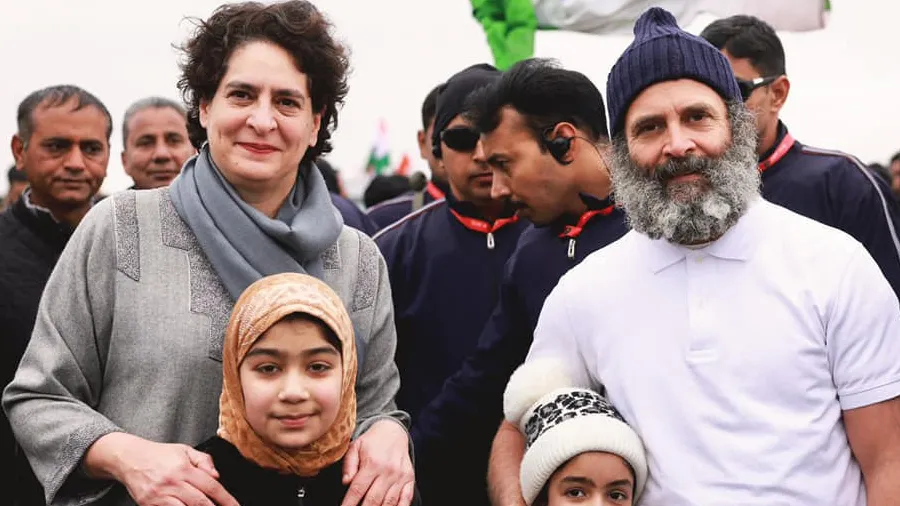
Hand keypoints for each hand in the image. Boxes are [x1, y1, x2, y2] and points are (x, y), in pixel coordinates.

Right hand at [91, 433, 238, 505]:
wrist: (129, 458)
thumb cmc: (159, 455)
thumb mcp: (185, 450)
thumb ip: (204, 461)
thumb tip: (217, 476)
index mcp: (184, 468)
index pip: (211, 486)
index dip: (226, 499)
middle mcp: (172, 482)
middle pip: (199, 502)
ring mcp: (160, 495)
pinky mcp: (149, 504)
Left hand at [341, 419, 414, 505]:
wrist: (393, 431)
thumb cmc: (371, 441)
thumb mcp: (355, 447)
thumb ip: (349, 465)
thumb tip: (346, 482)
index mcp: (372, 463)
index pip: (358, 489)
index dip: (349, 503)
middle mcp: (388, 471)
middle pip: (373, 499)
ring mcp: (400, 476)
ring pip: (389, 502)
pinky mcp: (410, 478)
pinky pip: (406, 498)